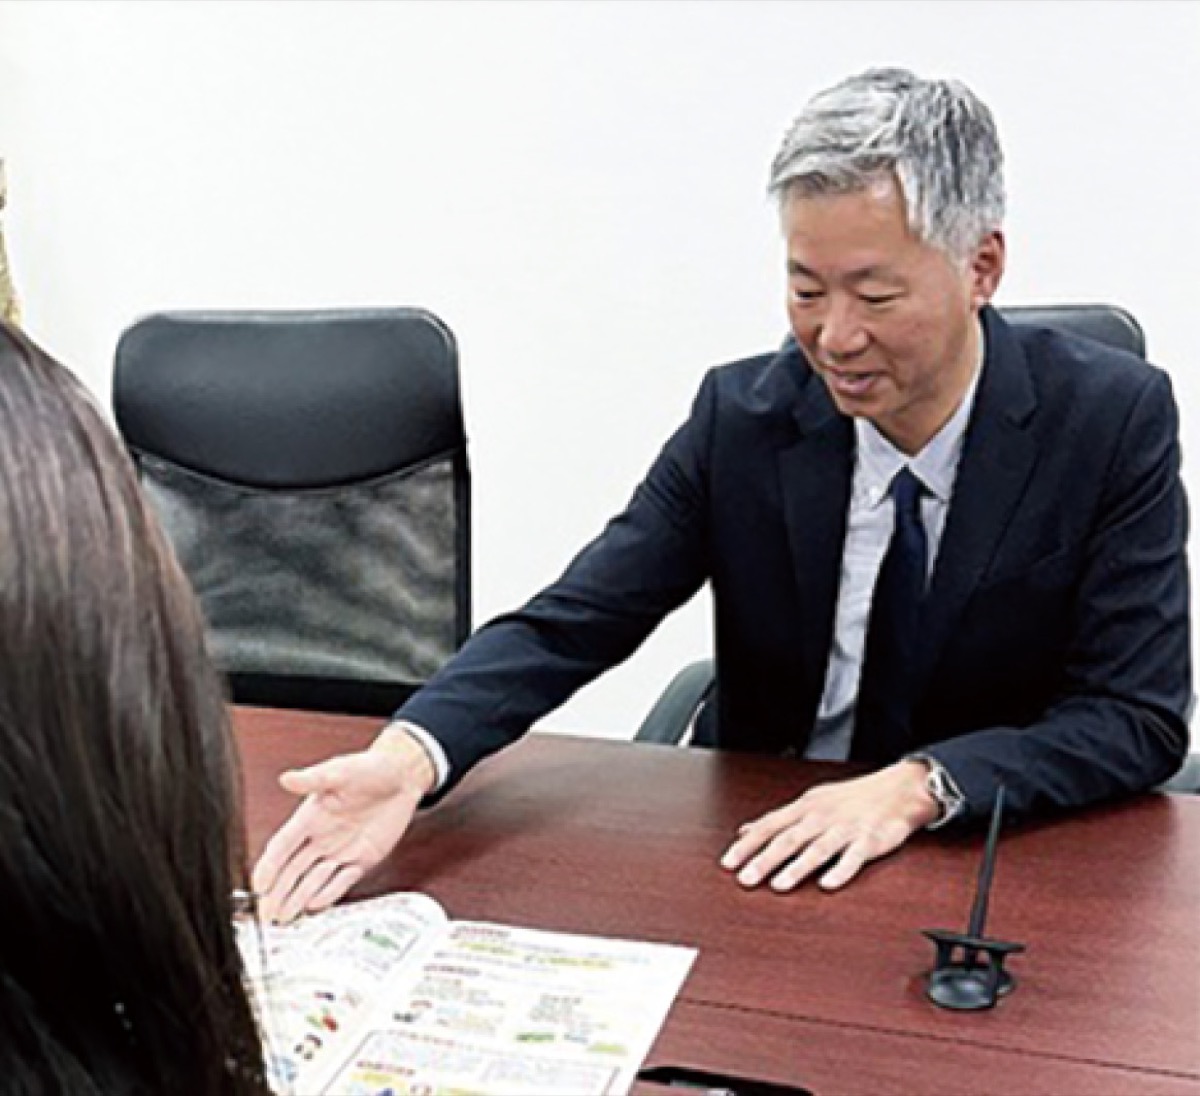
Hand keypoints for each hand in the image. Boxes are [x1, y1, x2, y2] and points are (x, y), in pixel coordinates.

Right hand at [252, 726, 437, 922]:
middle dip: (277, 893)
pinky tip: (315, 906)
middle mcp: (320, 837)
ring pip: (312, 880)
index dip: (269, 866)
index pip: (282, 846)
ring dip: (297, 899)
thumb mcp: (341, 771)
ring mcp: (339, 850)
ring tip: (285, 918)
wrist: (401, 777)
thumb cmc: (369, 768)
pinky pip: (341, 881)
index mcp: (310, 817)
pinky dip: (328, 894)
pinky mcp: (360, 859)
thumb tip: (288, 778)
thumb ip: (315, 778)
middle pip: (292, 870)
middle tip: (266, 915)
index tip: (259, 885)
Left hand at [720, 760, 938, 891]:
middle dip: (765, 860)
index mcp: (804, 808)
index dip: (747, 845)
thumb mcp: (810, 802)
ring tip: (779, 885)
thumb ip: (778, 819)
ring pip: (817, 849)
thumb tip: (745, 831)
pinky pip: (854, 857)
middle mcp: (821, 817)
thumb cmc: (851, 798)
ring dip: (797, 867)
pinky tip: (827, 885)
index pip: (769, 826)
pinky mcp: (870, 840)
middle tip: (745, 879)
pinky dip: (840, 871)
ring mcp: (845, 828)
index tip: (728, 863)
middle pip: (788, 839)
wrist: (897, 789)